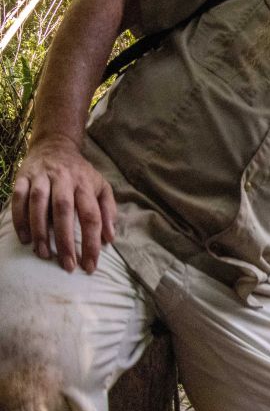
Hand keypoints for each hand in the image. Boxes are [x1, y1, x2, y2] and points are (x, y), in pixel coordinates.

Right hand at [11, 135, 115, 272]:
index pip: (91, 215)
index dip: (92, 242)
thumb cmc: (81, 173)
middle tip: (68, 265)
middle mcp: (64, 179)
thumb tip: (110, 239)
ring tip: (44, 254)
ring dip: (40, 232)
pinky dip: (20, 219)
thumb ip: (108, 211)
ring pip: (38, 204)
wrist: (55, 145)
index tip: (90, 265)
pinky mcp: (22, 177)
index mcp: (85, 184)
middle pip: (64, 211)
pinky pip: (18, 199)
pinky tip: (24, 238)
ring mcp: (41, 177)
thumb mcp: (101, 187)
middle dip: (65, 241)